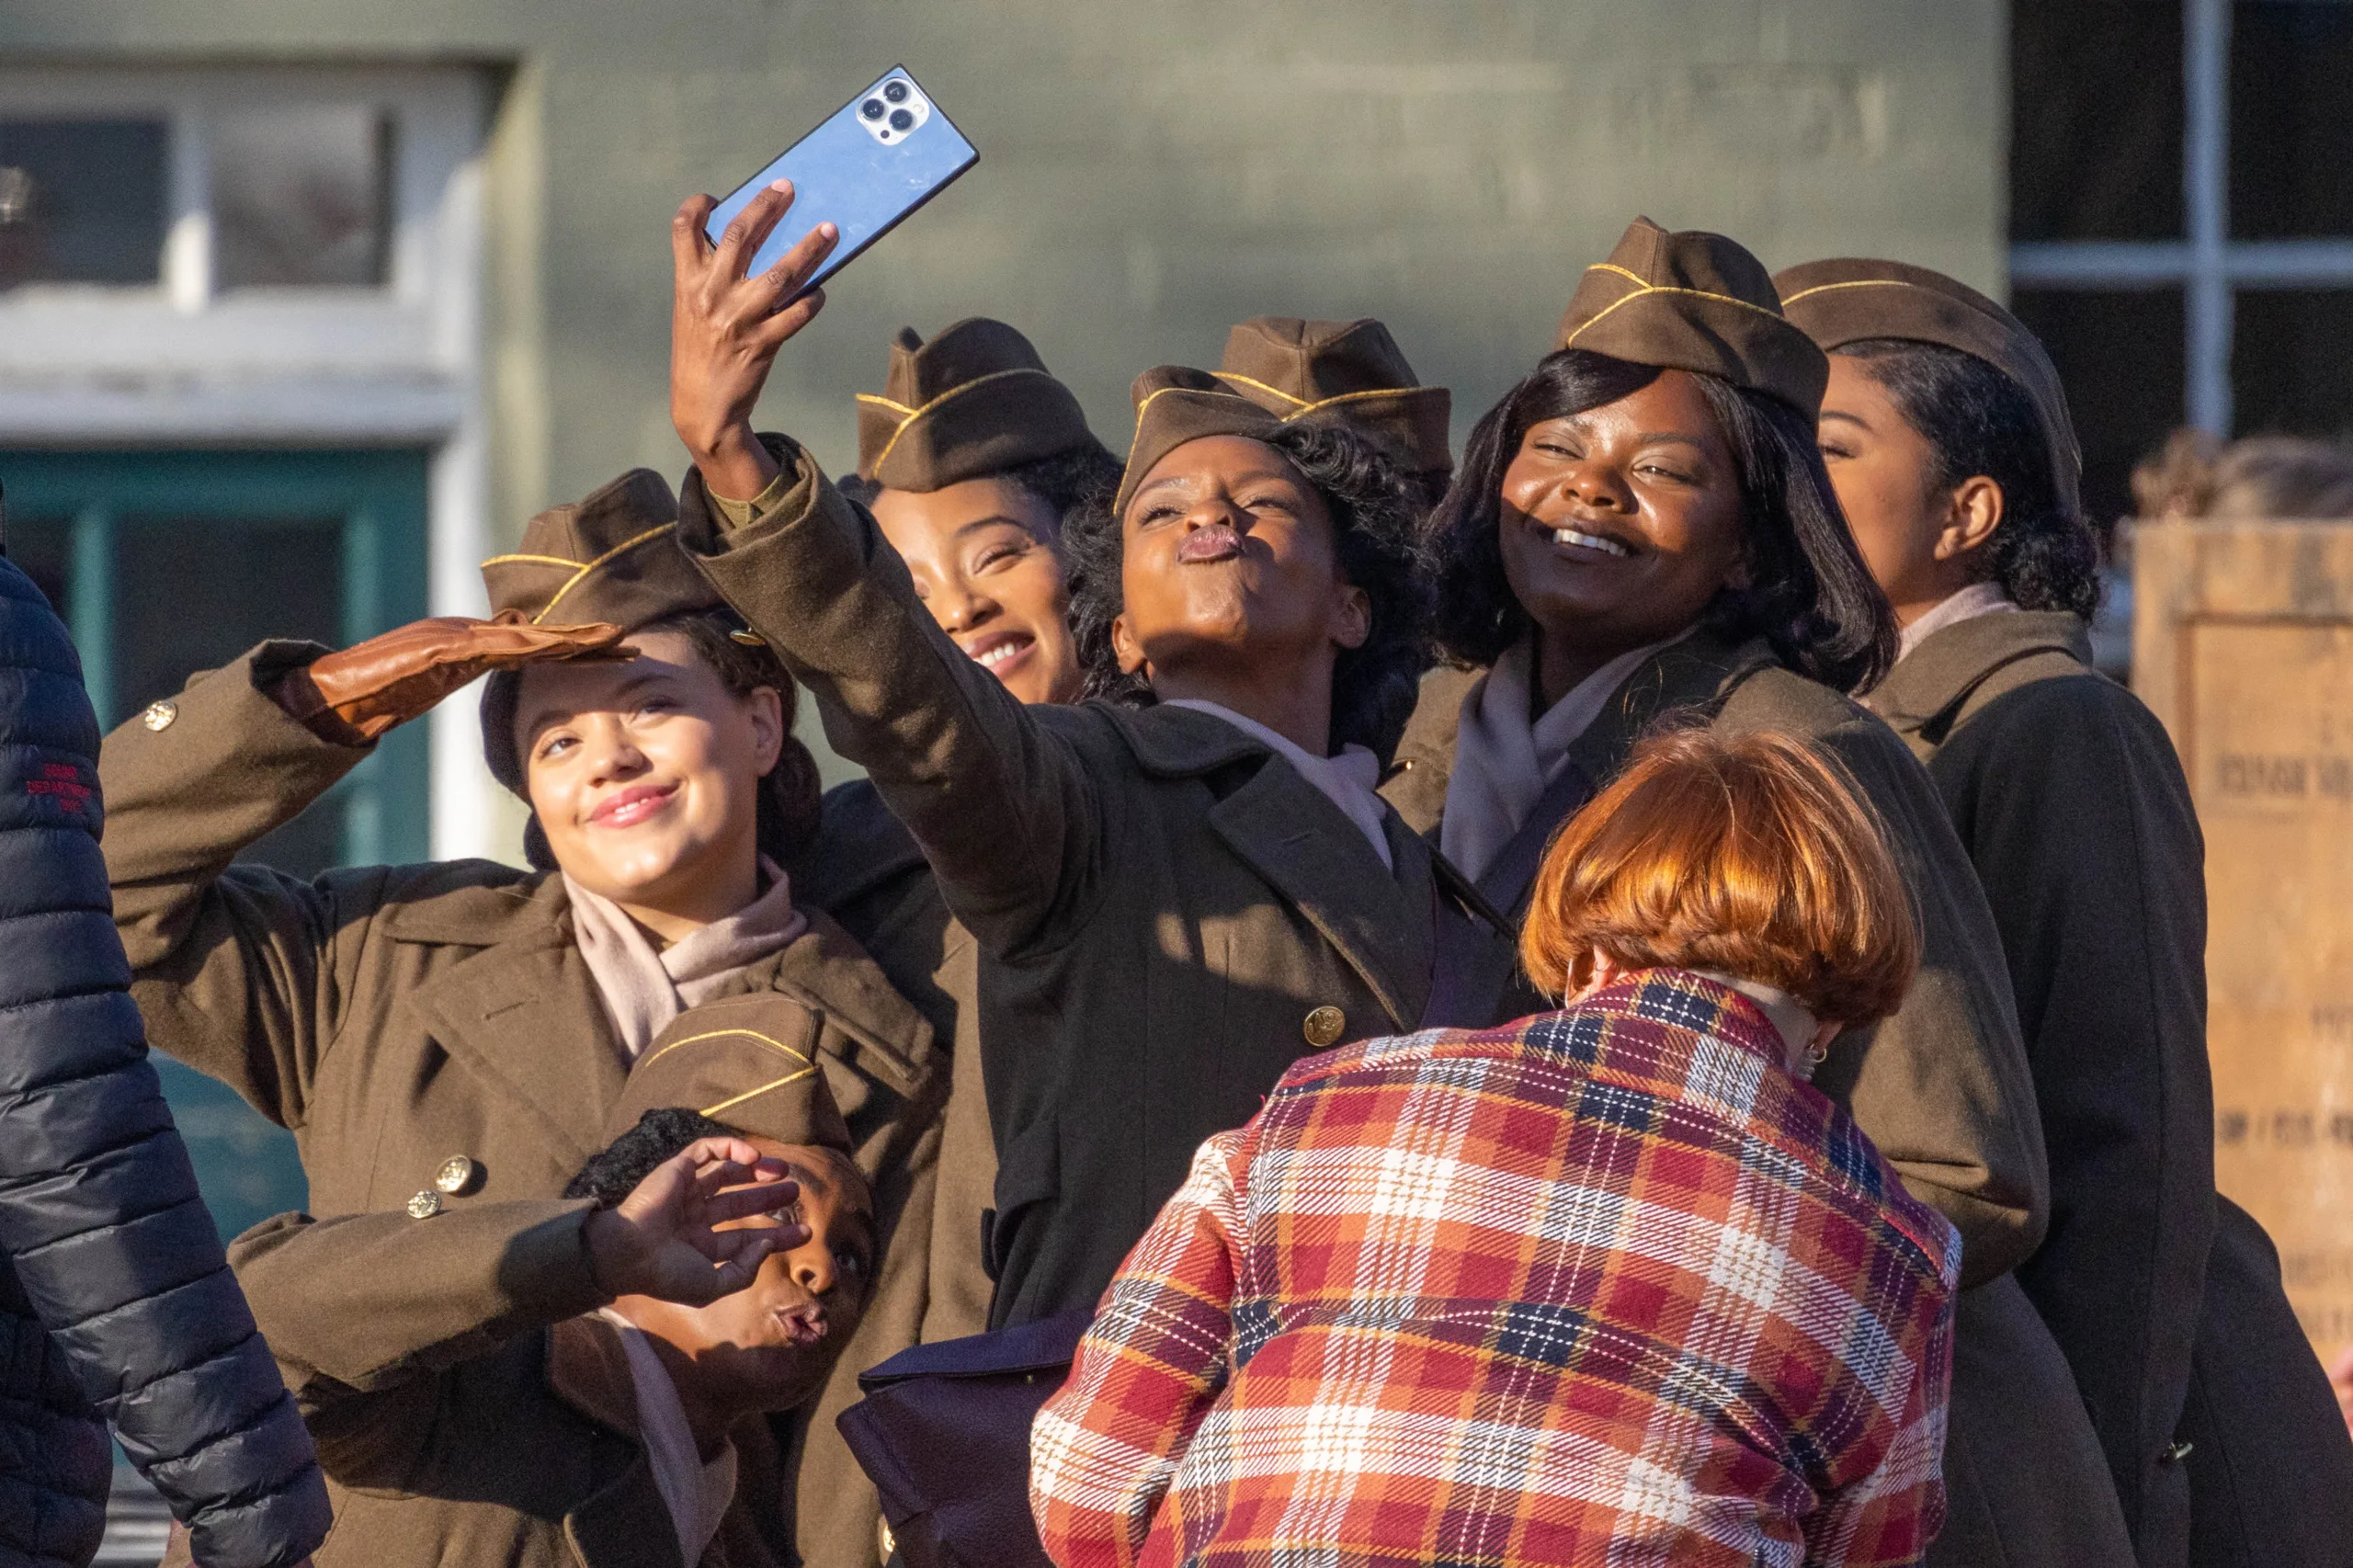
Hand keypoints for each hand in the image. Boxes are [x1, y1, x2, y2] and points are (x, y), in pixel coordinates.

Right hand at [276, 612, 632, 741]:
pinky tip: (553, 647)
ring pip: (520, 639)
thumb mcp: (428, 687)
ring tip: (608, 641)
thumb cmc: (373, 694)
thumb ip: (456, 678)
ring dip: (566, 641)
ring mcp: (451, 639)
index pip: (532, 647)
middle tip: (628, 640)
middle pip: (536, 638)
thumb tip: (484, 685)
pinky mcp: (436, 650)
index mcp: (468, 647)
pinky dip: (521, 647)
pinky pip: (485, 650)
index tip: (613, 650)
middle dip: (582, 640)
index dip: (574, 647)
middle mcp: (464, 636)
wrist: (331, 693)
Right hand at [584, 1136, 803, 1305]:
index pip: (744, 1238)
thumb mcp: (712, 1285)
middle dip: (768, 1198)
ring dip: (757, 1170)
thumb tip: (767, 1244)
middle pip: (739, 1203)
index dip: (777, 1235)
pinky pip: (707, 1150)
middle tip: (796, 1192)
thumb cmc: (667, 1274)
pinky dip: (731, 1148)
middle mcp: (693, 1217)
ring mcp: (685, 1192)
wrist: (629, 1253)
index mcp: (699, 1247)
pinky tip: (754, 1158)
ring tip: (785, 1171)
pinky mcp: (677, 1169)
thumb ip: (744, 1270)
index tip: (807, 1232)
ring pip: (727, 1173)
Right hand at [670, 181, 838, 501]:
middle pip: (740, 235)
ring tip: (830, 229)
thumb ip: (712, 279)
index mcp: (688, 283)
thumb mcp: (693, 312)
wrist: (702, 409)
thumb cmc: (701, 353)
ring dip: (809, 248)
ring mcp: (737, 319)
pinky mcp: (762, 344)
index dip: (697, 207)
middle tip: (788, 186)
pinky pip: (796, 315)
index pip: (684, 230)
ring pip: (780, 273)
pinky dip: (812, 301)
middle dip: (767, 205)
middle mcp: (710, 295)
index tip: (714, 198)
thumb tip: (753, 242)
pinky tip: (821, 293)